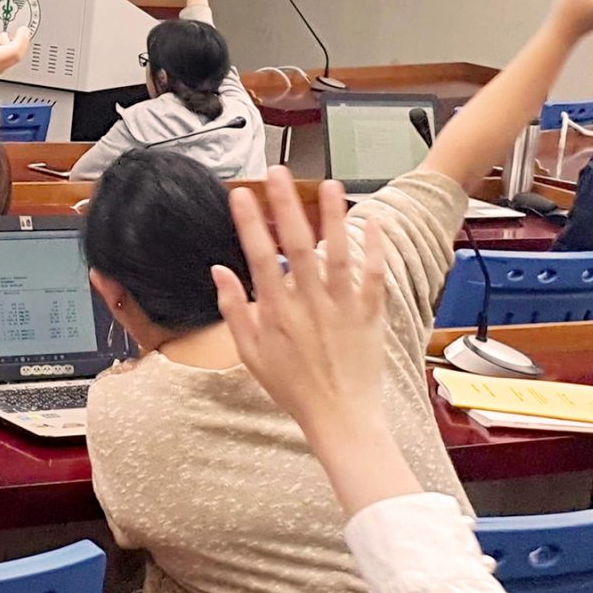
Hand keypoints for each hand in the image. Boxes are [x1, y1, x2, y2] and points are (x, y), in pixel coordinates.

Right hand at [213, 170, 388, 439]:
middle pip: (297, 245)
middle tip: (277, 173)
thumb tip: (219, 272)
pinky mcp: (369, 315)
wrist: (342, 419)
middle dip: (285, 205)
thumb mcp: (250, 354)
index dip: (248, 223)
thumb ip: (234, 310)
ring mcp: (342, 307)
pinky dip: (373, 248)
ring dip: (332, 217)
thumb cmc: (293, 389)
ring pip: (336, 253)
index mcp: (277, 312)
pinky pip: (373, 275)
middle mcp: (310, 304)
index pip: (259, 257)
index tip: (240, 194)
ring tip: (328, 185)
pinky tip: (370, 221)